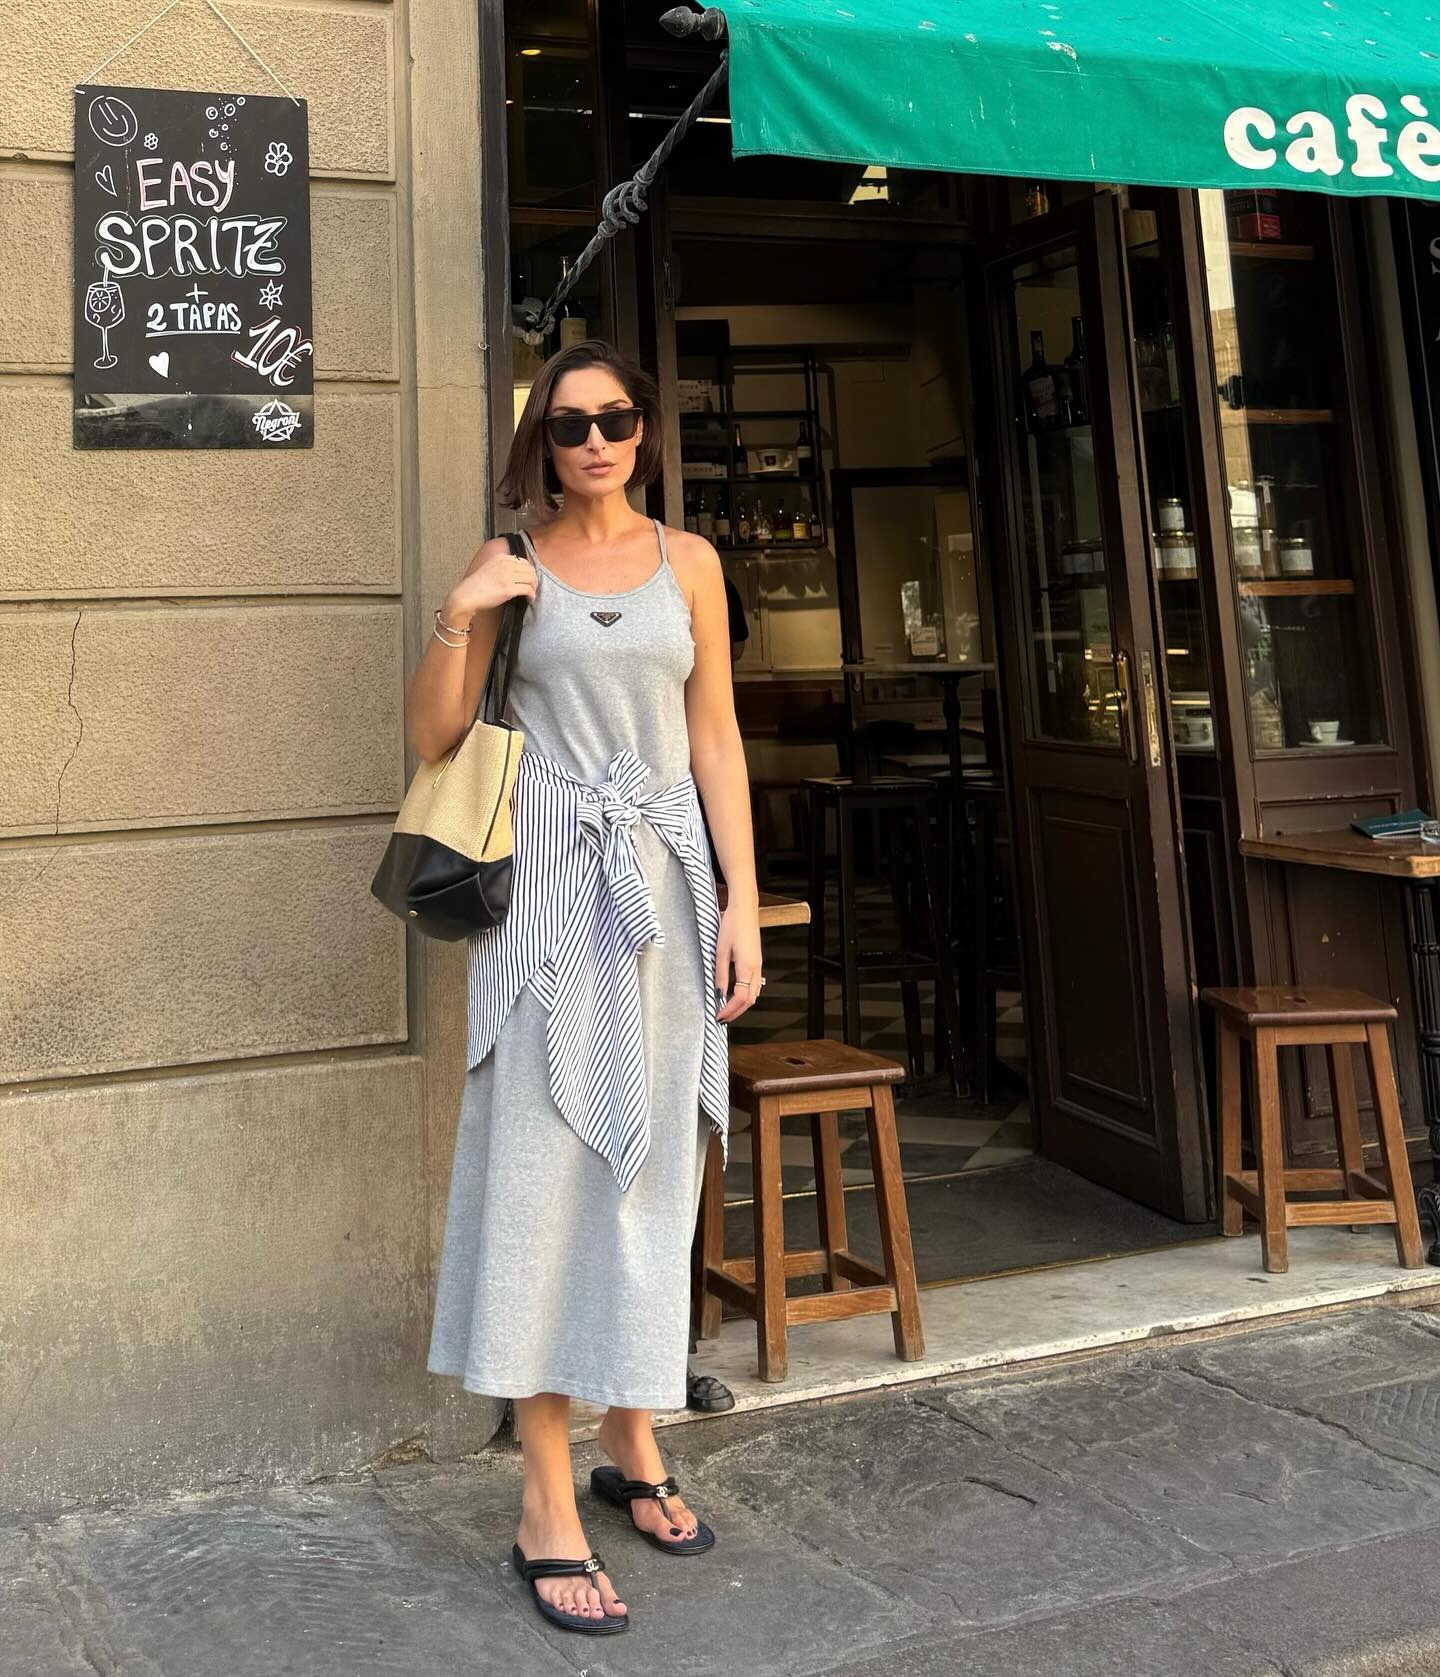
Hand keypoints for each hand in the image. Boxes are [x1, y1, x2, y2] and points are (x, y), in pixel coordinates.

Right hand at [443, 537, 536, 627]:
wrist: (466, 596)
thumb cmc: (476, 586)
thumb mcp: (490, 568)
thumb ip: (503, 567)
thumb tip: (518, 573)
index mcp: (501, 558)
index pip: (523, 562)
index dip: (529, 572)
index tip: (529, 580)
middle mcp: (505, 564)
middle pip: (530, 570)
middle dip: (534, 580)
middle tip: (533, 588)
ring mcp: (507, 577)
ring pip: (531, 579)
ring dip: (534, 588)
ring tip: (531, 595)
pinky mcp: (508, 589)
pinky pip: (528, 590)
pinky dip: (532, 596)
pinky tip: (529, 600)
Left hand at [715, 901, 762, 1022]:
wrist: (745, 909)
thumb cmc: (732, 925)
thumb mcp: (721, 951)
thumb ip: (720, 974)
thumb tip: (718, 993)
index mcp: (747, 967)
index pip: (740, 998)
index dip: (729, 1010)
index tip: (718, 1016)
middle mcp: (756, 968)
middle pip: (750, 1000)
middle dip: (736, 1012)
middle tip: (721, 1018)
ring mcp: (759, 965)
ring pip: (754, 993)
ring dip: (741, 1004)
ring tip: (726, 1008)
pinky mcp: (757, 961)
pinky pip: (754, 984)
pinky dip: (746, 994)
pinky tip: (735, 993)